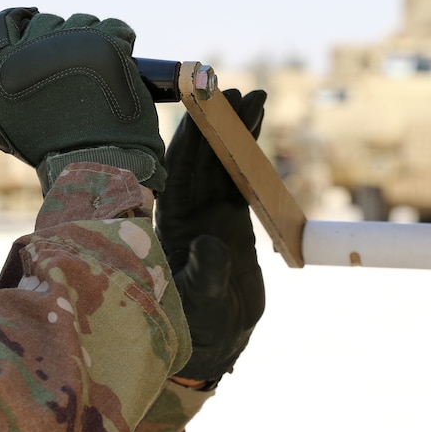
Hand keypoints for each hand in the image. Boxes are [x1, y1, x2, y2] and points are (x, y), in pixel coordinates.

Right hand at [0, 7, 164, 192]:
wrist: (92, 164)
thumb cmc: (52, 150)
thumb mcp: (6, 122)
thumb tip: (6, 60)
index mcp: (5, 65)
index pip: (3, 22)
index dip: (21, 20)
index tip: (33, 20)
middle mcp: (34, 47)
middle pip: (48, 21)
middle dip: (63, 39)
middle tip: (78, 68)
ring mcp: (72, 42)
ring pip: (84, 22)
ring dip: (93, 40)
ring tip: (102, 72)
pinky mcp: (107, 45)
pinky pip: (117, 28)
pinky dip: (122, 41)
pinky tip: (122, 62)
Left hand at [156, 89, 266, 386]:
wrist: (213, 342)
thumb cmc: (194, 327)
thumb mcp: (197, 304)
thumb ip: (204, 273)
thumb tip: (209, 244)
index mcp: (172, 224)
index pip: (178, 172)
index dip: (192, 140)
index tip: (204, 110)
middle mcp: (189, 212)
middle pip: (202, 158)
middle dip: (216, 123)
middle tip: (234, 90)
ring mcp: (211, 214)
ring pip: (223, 163)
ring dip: (236, 131)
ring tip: (255, 97)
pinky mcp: (232, 222)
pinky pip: (241, 180)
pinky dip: (250, 155)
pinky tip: (258, 129)